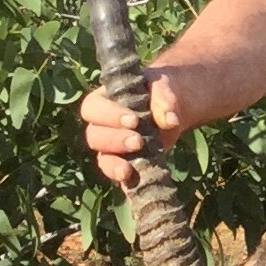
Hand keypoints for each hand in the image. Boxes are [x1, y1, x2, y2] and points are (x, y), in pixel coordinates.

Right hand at [80, 72, 184, 192]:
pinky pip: (115, 172)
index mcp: (104, 99)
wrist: (173, 108)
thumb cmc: (160, 91)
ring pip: (102, 157)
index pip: (93, 107)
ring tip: (129, 169)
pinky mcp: (123, 162)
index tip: (134, 120)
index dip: (109, 115)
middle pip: (94, 135)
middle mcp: (102, 124)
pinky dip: (120, 177)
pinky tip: (130, 180)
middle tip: (138, 141)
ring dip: (114, 163)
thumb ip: (164, 98)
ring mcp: (111, 146)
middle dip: (114, 140)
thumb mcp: (163, 85)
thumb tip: (170, 121)